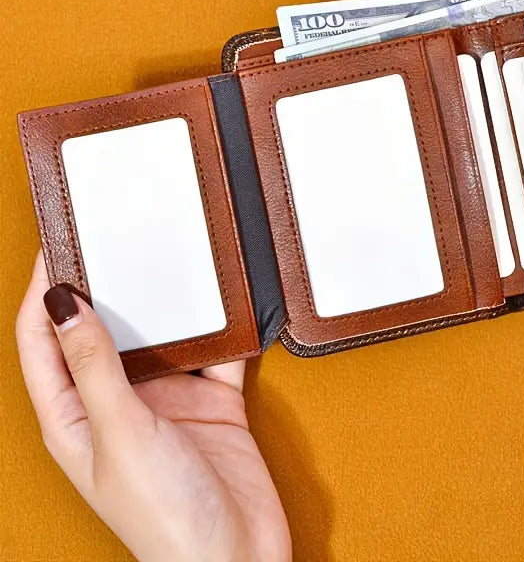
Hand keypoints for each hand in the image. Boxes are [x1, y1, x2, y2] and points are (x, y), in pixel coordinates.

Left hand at [16, 257, 290, 561]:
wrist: (238, 558)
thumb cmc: (165, 518)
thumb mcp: (121, 434)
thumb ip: (94, 367)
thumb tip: (61, 305)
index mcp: (75, 418)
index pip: (41, 343)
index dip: (40, 294)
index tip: (54, 245)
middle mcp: (117, 405)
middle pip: (101, 333)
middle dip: (104, 287)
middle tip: (114, 237)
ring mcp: (167, 404)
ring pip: (161, 338)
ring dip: (166, 305)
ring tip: (169, 259)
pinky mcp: (212, 404)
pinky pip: (217, 354)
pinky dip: (225, 330)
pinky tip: (231, 305)